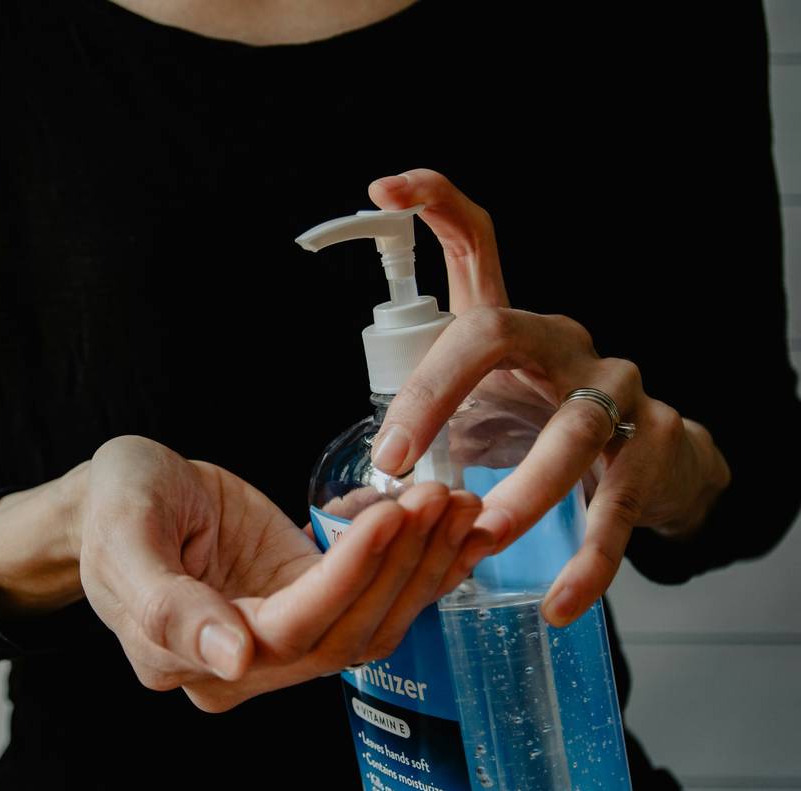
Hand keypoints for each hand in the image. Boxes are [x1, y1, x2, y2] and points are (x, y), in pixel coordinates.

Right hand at [76, 435, 482, 711]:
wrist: (116, 500)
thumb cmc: (110, 511)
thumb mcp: (124, 538)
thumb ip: (166, 605)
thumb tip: (231, 659)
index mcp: (191, 658)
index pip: (291, 630)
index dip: (348, 576)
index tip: (391, 514)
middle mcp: (245, 664)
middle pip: (344, 631)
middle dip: (401, 564)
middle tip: (439, 496)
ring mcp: (280, 635)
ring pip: (370, 621)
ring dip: (422, 566)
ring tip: (458, 504)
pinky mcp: (303, 601)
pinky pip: (371, 597)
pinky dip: (418, 566)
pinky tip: (456, 530)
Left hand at [366, 169, 730, 626]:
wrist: (653, 459)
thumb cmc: (541, 425)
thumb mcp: (481, 412)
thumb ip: (419, 442)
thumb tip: (347, 500)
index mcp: (511, 326)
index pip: (478, 244)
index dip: (434, 205)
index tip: (382, 186)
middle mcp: (563, 342)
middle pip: (496, 333)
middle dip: (437, 396)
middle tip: (396, 464)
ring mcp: (616, 388)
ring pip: (570, 432)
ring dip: (521, 491)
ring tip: (481, 537)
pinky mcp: (655, 447)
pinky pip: (617, 508)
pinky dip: (588, 562)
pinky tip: (557, 600)